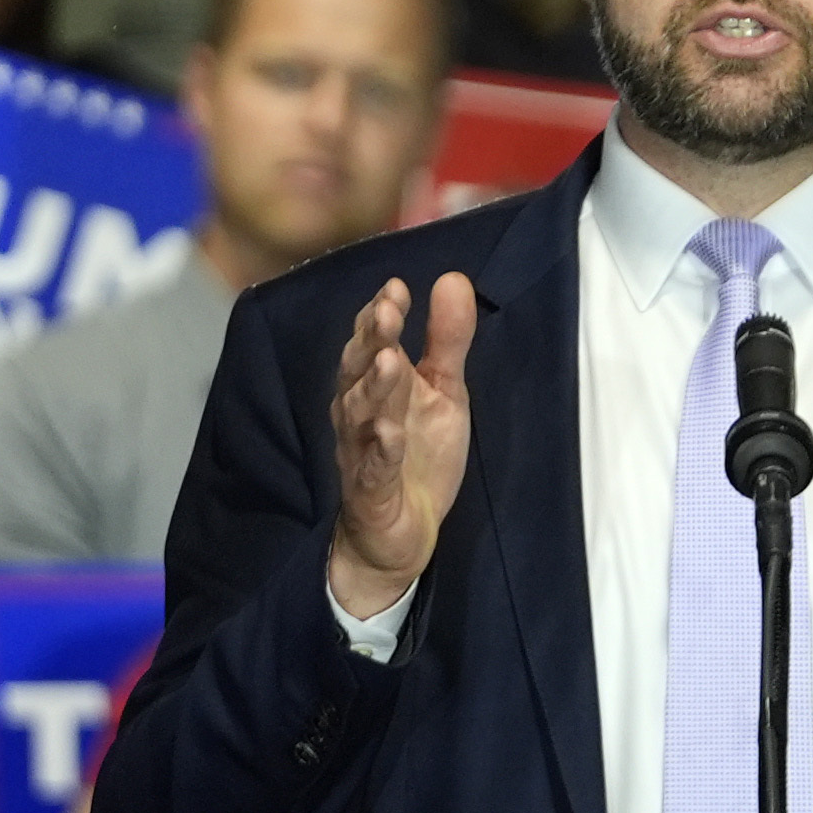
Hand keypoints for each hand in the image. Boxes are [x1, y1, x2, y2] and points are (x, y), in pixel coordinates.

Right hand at [330, 273, 475, 619]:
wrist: (397, 534)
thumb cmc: (416, 454)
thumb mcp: (443, 391)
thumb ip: (447, 339)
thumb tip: (453, 278)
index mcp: (375, 384)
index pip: (371, 342)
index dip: (381, 315)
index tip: (397, 288)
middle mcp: (360, 413)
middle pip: (359, 371)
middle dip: (372, 340)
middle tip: (387, 311)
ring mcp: (362, 452)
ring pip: (361, 415)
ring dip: (375, 388)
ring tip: (390, 361)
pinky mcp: (372, 491)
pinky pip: (374, 468)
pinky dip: (381, 449)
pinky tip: (390, 432)